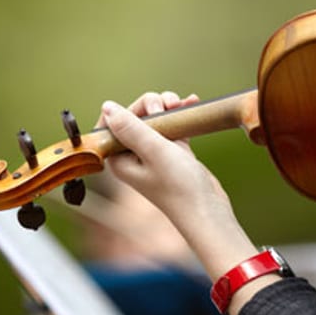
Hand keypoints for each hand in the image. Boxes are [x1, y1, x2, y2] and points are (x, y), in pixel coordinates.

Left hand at [100, 92, 274, 314]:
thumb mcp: (153, 150)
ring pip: (154, 119)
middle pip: (133, 117)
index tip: (147, 108)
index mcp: (119, 159)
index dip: (125, 109)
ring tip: (181, 103)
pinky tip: (190, 103)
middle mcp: (132, 156)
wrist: (208, 211)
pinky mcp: (172, 154)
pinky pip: (171, 127)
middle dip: (151, 105)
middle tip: (168, 105)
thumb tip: (107, 106)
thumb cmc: (179, 186)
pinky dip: (179, 115)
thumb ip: (130, 127)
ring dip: (166, 107)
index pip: (110, 124)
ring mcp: (153, 155)